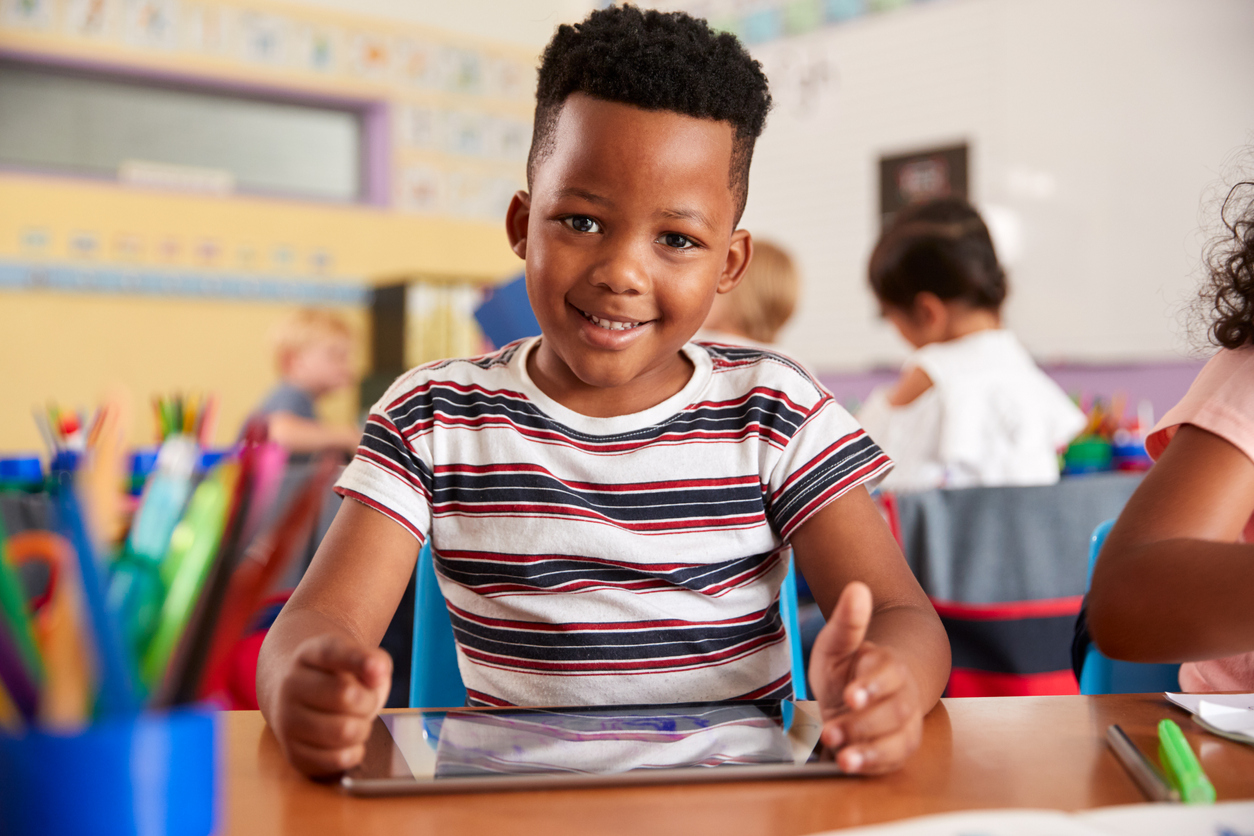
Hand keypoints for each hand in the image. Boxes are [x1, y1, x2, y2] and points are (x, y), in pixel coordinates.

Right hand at [272, 634, 391, 775]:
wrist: (297, 694)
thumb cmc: (337, 676)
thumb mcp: (356, 658)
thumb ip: (373, 661)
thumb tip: (378, 673)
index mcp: (309, 654)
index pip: (333, 653)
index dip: (359, 661)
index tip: (378, 670)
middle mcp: (291, 685)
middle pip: (346, 695)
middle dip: (368, 701)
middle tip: (365, 701)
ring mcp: (287, 720)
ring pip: (343, 731)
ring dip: (363, 728)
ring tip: (356, 720)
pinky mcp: (292, 753)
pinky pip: (336, 760)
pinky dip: (353, 753)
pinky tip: (349, 742)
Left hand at [807, 581, 924, 773]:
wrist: (865, 693)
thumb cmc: (849, 667)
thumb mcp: (837, 644)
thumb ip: (848, 621)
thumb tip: (856, 587)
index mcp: (887, 665)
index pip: (888, 673)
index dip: (872, 685)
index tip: (850, 694)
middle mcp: (901, 696)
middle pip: (894, 711)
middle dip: (863, 723)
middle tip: (831, 730)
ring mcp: (903, 724)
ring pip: (897, 739)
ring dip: (869, 749)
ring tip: (842, 755)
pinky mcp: (898, 747)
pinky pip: (893, 760)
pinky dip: (873, 764)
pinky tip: (850, 765)